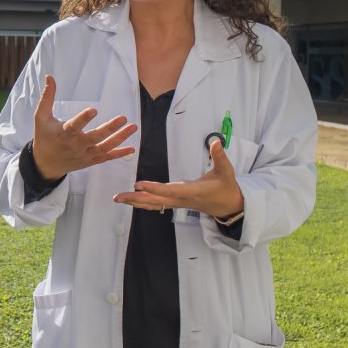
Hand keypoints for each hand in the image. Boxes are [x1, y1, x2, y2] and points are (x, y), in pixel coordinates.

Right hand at [32, 75, 137, 181]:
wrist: (45, 164)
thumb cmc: (44, 137)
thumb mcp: (41, 117)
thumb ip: (47, 97)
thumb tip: (50, 77)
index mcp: (63, 133)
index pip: (74, 126)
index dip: (83, 118)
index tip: (94, 109)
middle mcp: (75, 145)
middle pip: (95, 138)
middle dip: (110, 129)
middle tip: (123, 118)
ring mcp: (84, 155)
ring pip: (104, 148)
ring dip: (120, 138)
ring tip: (133, 127)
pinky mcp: (89, 161)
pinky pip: (106, 158)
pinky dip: (119, 154)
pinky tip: (132, 148)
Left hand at [113, 138, 243, 217]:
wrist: (228, 205)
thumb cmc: (226, 187)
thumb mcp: (226, 171)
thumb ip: (220, 156)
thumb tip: (215, 141)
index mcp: (192, 191)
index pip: (170, 190)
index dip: (154, 188)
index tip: (138, 184)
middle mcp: (182, 199)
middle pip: (156, 201)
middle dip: (137, 198)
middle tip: (118, 196)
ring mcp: (178, 203)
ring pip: (154, 204)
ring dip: (136, 202)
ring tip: (118, 199)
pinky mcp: (176, 203)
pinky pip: (157, 204)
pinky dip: (143, 203)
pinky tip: (132, 201)